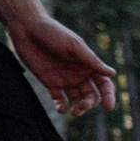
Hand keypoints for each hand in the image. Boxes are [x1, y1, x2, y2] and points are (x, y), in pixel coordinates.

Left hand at [3, 11, 117, 115]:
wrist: (26, 28)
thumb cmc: (53, 33)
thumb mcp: (73, 46)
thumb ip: (91, 60)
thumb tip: (112, 73)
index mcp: (88, 64)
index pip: (104, 83)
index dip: (108, 95)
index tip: (108, 107)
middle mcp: (79, 73)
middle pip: (91, 94)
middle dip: (89, 103)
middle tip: (81, 108)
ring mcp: (64, 78)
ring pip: (77, 98)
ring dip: (78, 107)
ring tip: (74, 112)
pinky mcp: (49, 81)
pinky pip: (59, 98)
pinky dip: (62, 106)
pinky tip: (61, 109)